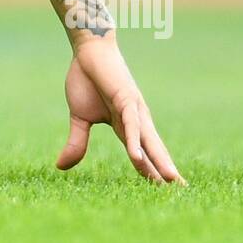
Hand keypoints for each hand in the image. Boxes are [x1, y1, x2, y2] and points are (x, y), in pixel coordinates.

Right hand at [57, 38, 186, 183]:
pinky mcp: (125, 99)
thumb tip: (60, 167)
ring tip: (170, 182)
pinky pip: (131, 125)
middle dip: (166, 171)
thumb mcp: (79, 118)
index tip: (164, 191)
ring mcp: (133, 109)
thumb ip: (77, 143)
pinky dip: (134, 142)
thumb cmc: (86, 80)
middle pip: (154, 151)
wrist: (87, 51)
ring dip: (159, 161)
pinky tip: (137, 158)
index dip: (152, 172)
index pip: (142, 154)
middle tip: (182, 192)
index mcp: (125, 126)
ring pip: (148, 141)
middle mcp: (136, 120)